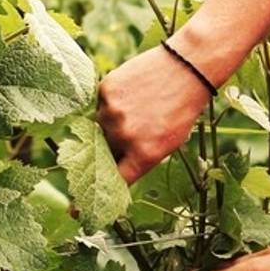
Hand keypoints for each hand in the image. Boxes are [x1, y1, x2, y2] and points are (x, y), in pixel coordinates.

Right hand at [96, 43, 214, 182]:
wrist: (188, 66)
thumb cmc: (183, 107)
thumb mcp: (170, 141)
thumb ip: (141, 156)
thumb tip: (116, 168)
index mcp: (145, 153)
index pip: (116, 180)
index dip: (100, 191)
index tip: (81, 204)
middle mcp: (125, 136)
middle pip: (105, 151)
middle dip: (112, 146)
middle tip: (130, 129)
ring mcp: (113, 112)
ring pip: (100, 125)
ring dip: (112, 121)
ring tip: (137, 105)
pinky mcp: (106, 90)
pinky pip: (101, 104)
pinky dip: (111, 101)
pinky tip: (132, 91)